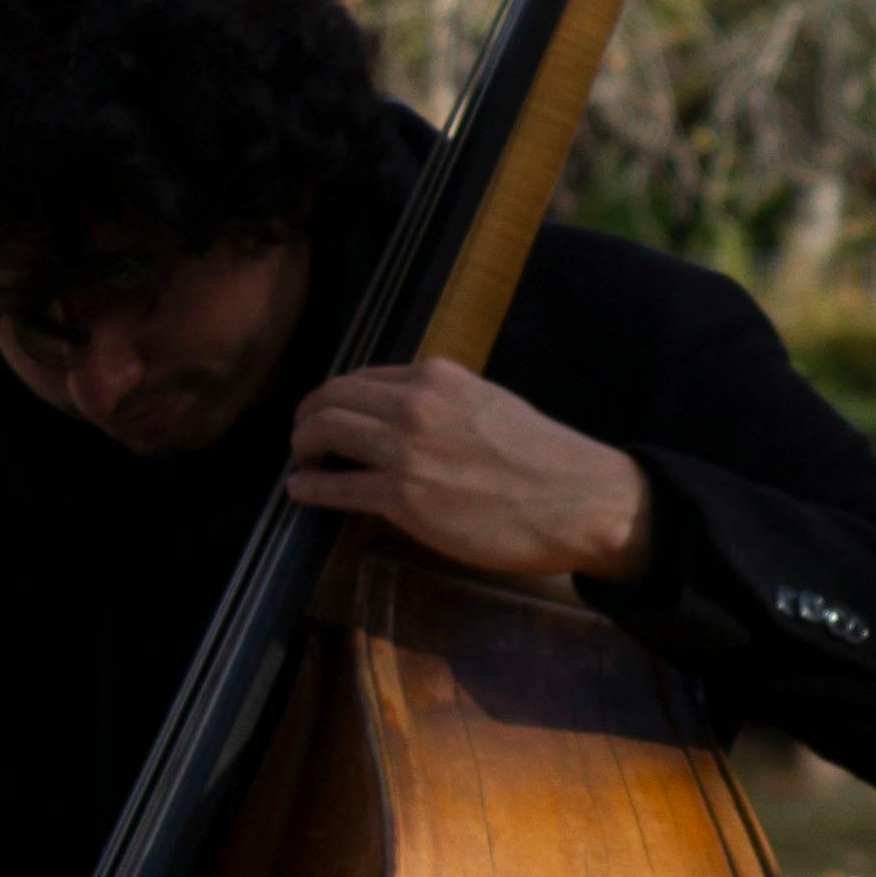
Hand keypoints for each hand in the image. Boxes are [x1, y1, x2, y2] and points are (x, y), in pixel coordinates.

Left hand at [286, 361, 651, 586]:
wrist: (576, 500)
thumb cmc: (544, 459)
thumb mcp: (492, 404)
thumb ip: (447, 403)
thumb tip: (412, 418)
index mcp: (438, 376)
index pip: (364, 377)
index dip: (338, 396)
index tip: (331, 412)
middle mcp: (414, 404)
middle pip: (332, 397)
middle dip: (307, 415)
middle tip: (303, 435)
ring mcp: (405, 450)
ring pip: (324, 431)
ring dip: (302, 444)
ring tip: (300, 458)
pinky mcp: (402, 496)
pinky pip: (334, 485)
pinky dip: (307, 485)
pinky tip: (299, 489)